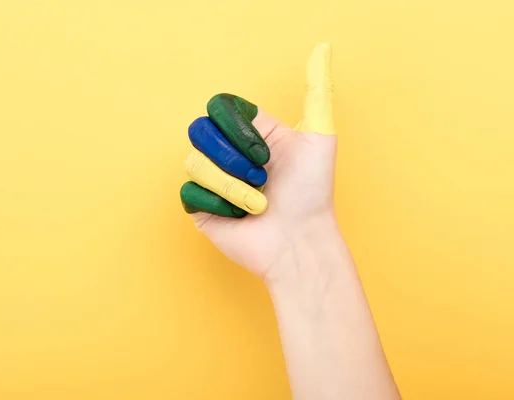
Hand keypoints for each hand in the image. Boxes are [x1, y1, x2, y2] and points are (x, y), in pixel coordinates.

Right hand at [180, 43, 336, 280]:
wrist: (300, 242)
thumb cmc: (313, 193)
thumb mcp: (320, 136)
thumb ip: (318, 90)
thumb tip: (323, 47)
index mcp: (249, 131)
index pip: (219, 107)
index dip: (238, 129)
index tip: (267, 152)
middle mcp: (228, 151)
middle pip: (200, 130)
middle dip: (234, 158)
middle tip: (263, 178)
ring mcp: (212, 178)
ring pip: (195, 163)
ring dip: (233, 187)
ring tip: (258, 203)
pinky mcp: (201, 207)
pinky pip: (190, 192)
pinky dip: (219, 205)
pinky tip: (240, 216)